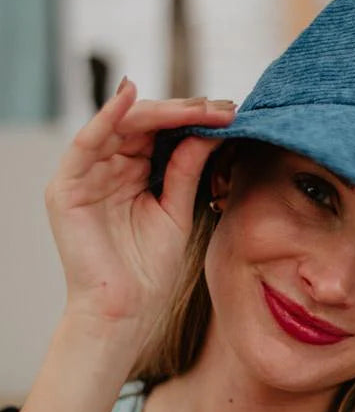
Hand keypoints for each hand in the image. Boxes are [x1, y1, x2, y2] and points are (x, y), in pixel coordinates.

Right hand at [45, 79, 234, 339]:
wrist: (127, 312)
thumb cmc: (150, 270)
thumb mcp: (177, 209)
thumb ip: (186, 168)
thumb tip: (208, 127)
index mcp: (132, 174)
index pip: (160, 133)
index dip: (192, 119)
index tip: (230, 113)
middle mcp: (106, 169)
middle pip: (141, 124)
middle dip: (182, 112)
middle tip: (219, 107)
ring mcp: (84, 177)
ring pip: (118, 126)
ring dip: (157, 112)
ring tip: (194, 106)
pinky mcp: (66, 189)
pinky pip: (85, 144)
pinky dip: (105, 118)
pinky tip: (130, 98)